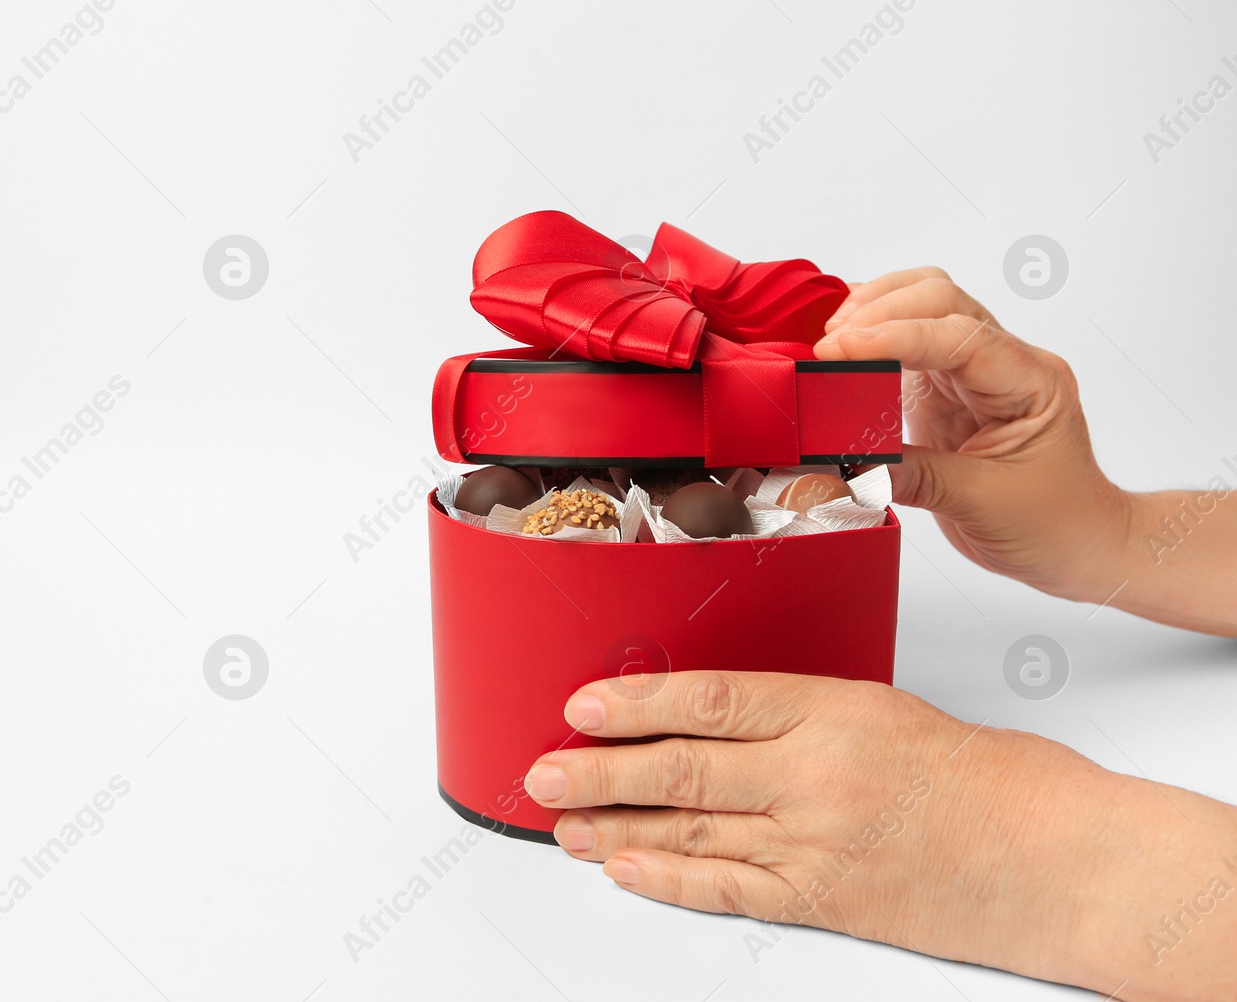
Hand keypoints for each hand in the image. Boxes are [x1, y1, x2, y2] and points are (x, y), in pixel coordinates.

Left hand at [527, 671, 1236, 1000]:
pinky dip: (667, 878)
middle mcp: (816, 775)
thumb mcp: (884, 709)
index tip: (581, 705)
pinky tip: (624, 868)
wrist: (1054, 857)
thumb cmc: (983, 778)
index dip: (635, 703)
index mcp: (832, 709)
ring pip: (691, 830)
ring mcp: (816, 842)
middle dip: (600, 771)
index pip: (710, 699)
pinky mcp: (823, 898)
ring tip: (562, 823)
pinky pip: (727, 889)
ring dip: (615, 827)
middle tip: (543, 772)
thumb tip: (707, 719)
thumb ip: (797, 714)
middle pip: (683, 768)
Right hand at [812, 268, 1128, 602]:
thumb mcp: (982, 505)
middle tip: (827, 346)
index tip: (839, 349)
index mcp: (1030, 383)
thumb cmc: (1053, 524)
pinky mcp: (946, 390)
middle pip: (940, 299)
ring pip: (924, 307)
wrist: (1077, 543)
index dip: (894, 336)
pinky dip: (872, 338)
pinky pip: (907, 344)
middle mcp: (1004, 364)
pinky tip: (843, 350)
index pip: (958, 337)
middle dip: (879, 311)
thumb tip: (849, 464)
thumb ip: (914, 477)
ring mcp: (974, 373)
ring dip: (874, 312)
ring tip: (830, 338)